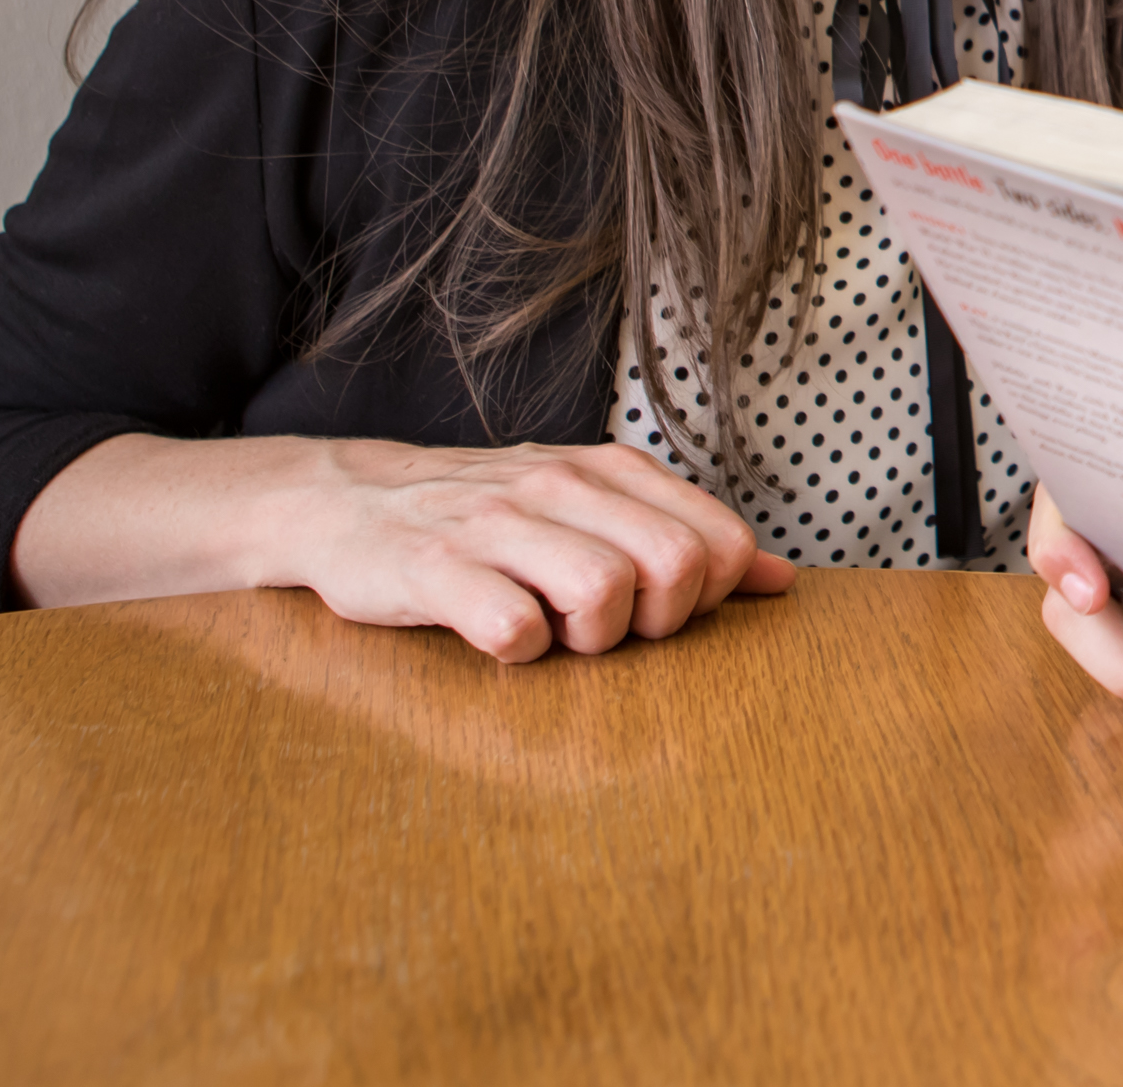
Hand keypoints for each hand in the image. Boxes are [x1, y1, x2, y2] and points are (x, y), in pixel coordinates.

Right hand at [282, 440, 786, 662]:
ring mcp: (496, 525)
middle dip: (659, 620)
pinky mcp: (435, 570)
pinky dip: (517, 652)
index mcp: (608, 471)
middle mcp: (559, 485)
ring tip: (553, 631)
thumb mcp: (587, 507)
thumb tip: (777, 578)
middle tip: (610, 629)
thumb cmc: (483, 516)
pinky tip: (497, 636)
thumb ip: (682, 534)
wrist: (344, 501)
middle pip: (675, 563)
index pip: (716, 537)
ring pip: (604, 592)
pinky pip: (513, 629)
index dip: (706, 594)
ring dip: (590, 638)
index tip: (660, 609)